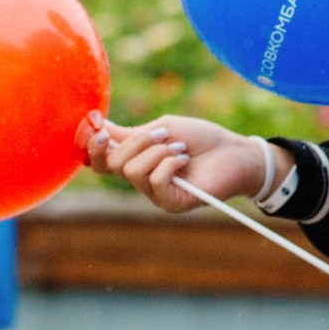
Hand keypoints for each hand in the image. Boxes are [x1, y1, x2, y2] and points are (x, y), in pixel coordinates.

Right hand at [89, 112, 277, 213]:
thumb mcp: (164, 128)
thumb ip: (132, 133)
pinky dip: (169, 164)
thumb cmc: (202, 139)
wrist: (235, 152)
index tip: (99, 127)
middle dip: (137, 142)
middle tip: (164, 134)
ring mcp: (156, 194)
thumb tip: (98, 126)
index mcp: (136, 161)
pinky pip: (155, 181)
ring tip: (180, 149)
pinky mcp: (172, 203)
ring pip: (132, 171)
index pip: (100, 162)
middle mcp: (142, 181)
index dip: (93, 146)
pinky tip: (185, 160)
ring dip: (158, 152)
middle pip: (113, 164)